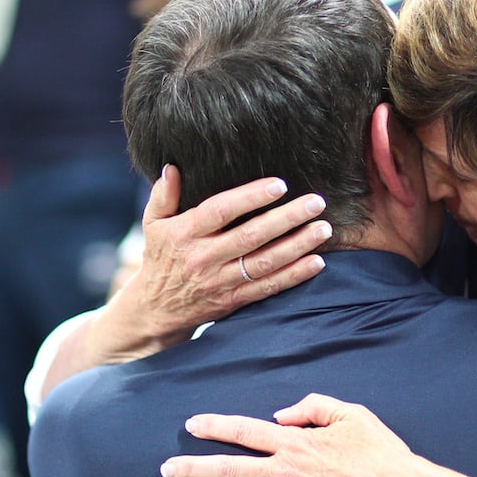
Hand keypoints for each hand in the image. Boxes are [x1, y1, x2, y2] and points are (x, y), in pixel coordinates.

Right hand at [121, 165, 333, 345]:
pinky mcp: (234, 300)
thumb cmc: (160, 258)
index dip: (250, 197)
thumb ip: (163, 196)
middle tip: (316, 203)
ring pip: (264, 263)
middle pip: (251, 236)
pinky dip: (294, 276)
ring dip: (298, 246)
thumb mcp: (153, 224)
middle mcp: (204, 258)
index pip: (220, 211)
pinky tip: (317, 262)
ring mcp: (221, 281)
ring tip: (323, 229)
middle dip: (287, 218)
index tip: (279, 185)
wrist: (155, 310)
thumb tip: (173, 167)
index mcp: (185, 234)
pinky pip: (268, 288)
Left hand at [161, 393, 419, 476]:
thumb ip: (313, 406)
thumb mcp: (351, 413)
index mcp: (295, 441)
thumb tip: (281, 415)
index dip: (216, 427)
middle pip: (230, 468)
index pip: (245, 431)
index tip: (191, 425)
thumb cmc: (379, 452)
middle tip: (168, 469)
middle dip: (195, 467)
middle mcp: (285, 471)